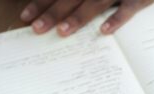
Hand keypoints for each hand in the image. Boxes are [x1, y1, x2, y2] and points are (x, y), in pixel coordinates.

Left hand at [19, 0, 153, 36]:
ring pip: (95, 2)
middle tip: (37, 28)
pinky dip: (117, 19)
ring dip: (78, 17)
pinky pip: (127, 9)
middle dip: (53, 11)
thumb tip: (57, 9)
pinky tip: (104, 31)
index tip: (26, 16)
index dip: (41, 2)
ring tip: (62, 32)